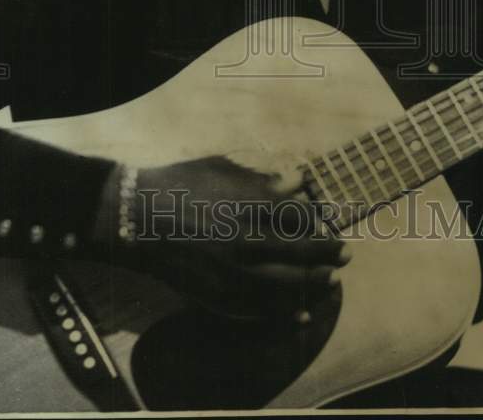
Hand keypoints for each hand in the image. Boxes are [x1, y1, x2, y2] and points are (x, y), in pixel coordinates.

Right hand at [94, 156, 348, 318]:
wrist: (138, 218)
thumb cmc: (181, 183)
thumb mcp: (224, 168)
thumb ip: (264, 178)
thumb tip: (298, 182)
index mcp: (253, 206)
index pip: (303, 219)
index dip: (323, 224)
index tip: (334, 226)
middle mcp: (249, 243)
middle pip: (303, 255)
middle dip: (329, 256)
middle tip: (345, 255)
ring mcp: (234, 274)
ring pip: (289, 288)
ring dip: (315, 285)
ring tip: (329, 281)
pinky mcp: (218, 296)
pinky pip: (261, 311)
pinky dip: (286, 314)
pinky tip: (302, 313)